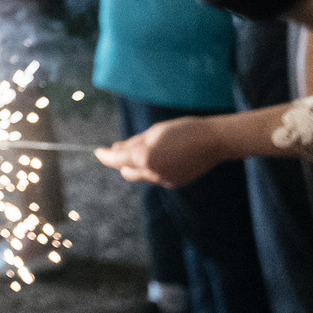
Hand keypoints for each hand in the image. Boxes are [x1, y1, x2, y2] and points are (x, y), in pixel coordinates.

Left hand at [95, 116, 230, 188]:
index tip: (98, 152)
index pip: (116, 160)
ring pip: (142, 174)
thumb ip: (133, 143)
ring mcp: (165, 180)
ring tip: (151, 147)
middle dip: (122, 161)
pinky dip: (154, 168)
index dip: (105, 156)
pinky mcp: (175, 183)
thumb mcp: (153, 132)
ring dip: (139, 164)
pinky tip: (166, 156)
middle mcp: (153, 173)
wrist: (213, 141)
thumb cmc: (182, 130)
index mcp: (144, 157)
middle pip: (126, 170)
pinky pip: (156, 177)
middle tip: (123, 147)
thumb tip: (117, 149)